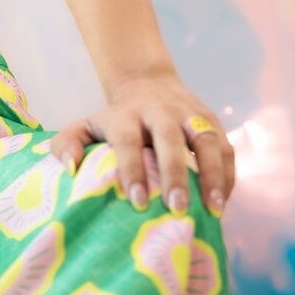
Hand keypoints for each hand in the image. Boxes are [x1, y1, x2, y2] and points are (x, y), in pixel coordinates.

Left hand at [49, 70, 233, 217]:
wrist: (147, 84)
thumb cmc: (113, 120)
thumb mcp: (85, 125)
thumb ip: (67, 143)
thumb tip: (70, 168)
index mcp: (127, 116)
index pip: (128, 141)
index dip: (133, 169)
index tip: (137, 201)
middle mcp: (161, 112)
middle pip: (170, 140)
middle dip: (175, 175)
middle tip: (177, 208)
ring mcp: (190, 115)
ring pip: (207, 141)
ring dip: (213, 175)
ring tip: (214, 210)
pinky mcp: (212, 121)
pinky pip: (226, 148)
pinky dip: (226, 175)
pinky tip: (222, 202)